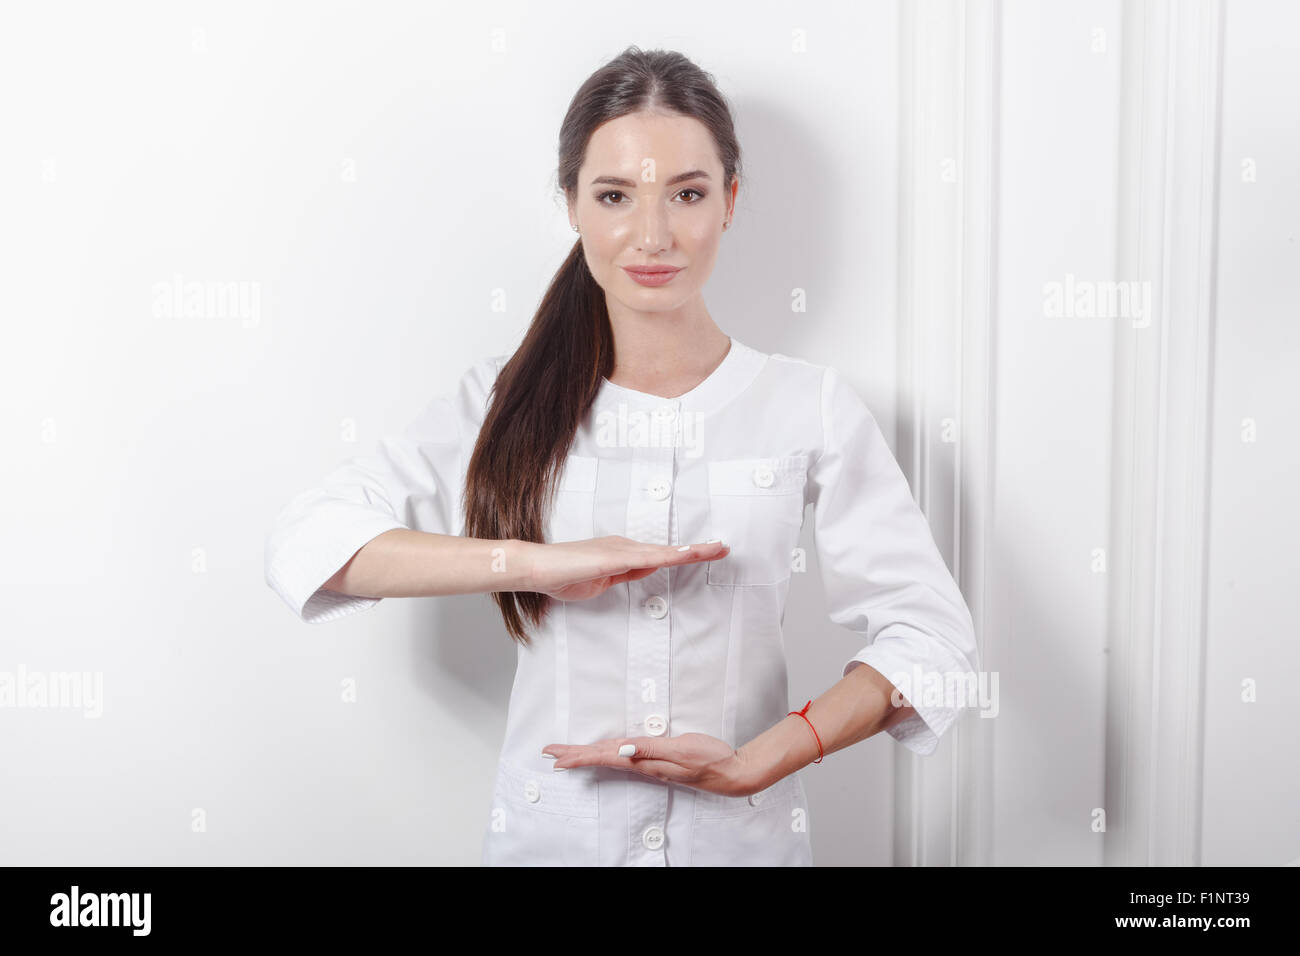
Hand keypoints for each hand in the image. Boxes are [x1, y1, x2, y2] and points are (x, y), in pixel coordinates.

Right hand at [523, 536, 729, 601]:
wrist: (538, 568)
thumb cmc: (563, 576)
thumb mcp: (602, 582)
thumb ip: (623, 575)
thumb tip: (644, 570)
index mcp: (622, 553)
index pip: (660, 555)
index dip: (684, 554)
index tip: (705, 552)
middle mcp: (625, 546)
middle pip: (669, 550)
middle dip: (697, 549)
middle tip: (723, 547)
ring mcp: (621, 549)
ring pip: (665, 551)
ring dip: (692, 550)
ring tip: (716, 548)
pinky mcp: (614, 556)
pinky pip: (648, 557)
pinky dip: (670, 555)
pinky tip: (685, 554)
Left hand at [541, 732, 761, 797]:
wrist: (731, 772)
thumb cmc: (710, 759)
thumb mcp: (681, 750)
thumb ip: (650, 749)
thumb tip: (620, 749)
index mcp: (644, 761)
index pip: (604, 756)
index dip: (579, 755)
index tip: (556, 757)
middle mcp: (643, 764)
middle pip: (602, 757)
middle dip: (574, 755)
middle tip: (549, 753)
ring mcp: (650, 764)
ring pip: (610, 757)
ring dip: (587, 755)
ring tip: (567, 755)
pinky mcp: (658, 760)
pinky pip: (625, 757)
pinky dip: (607, 753)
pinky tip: (604, 753)